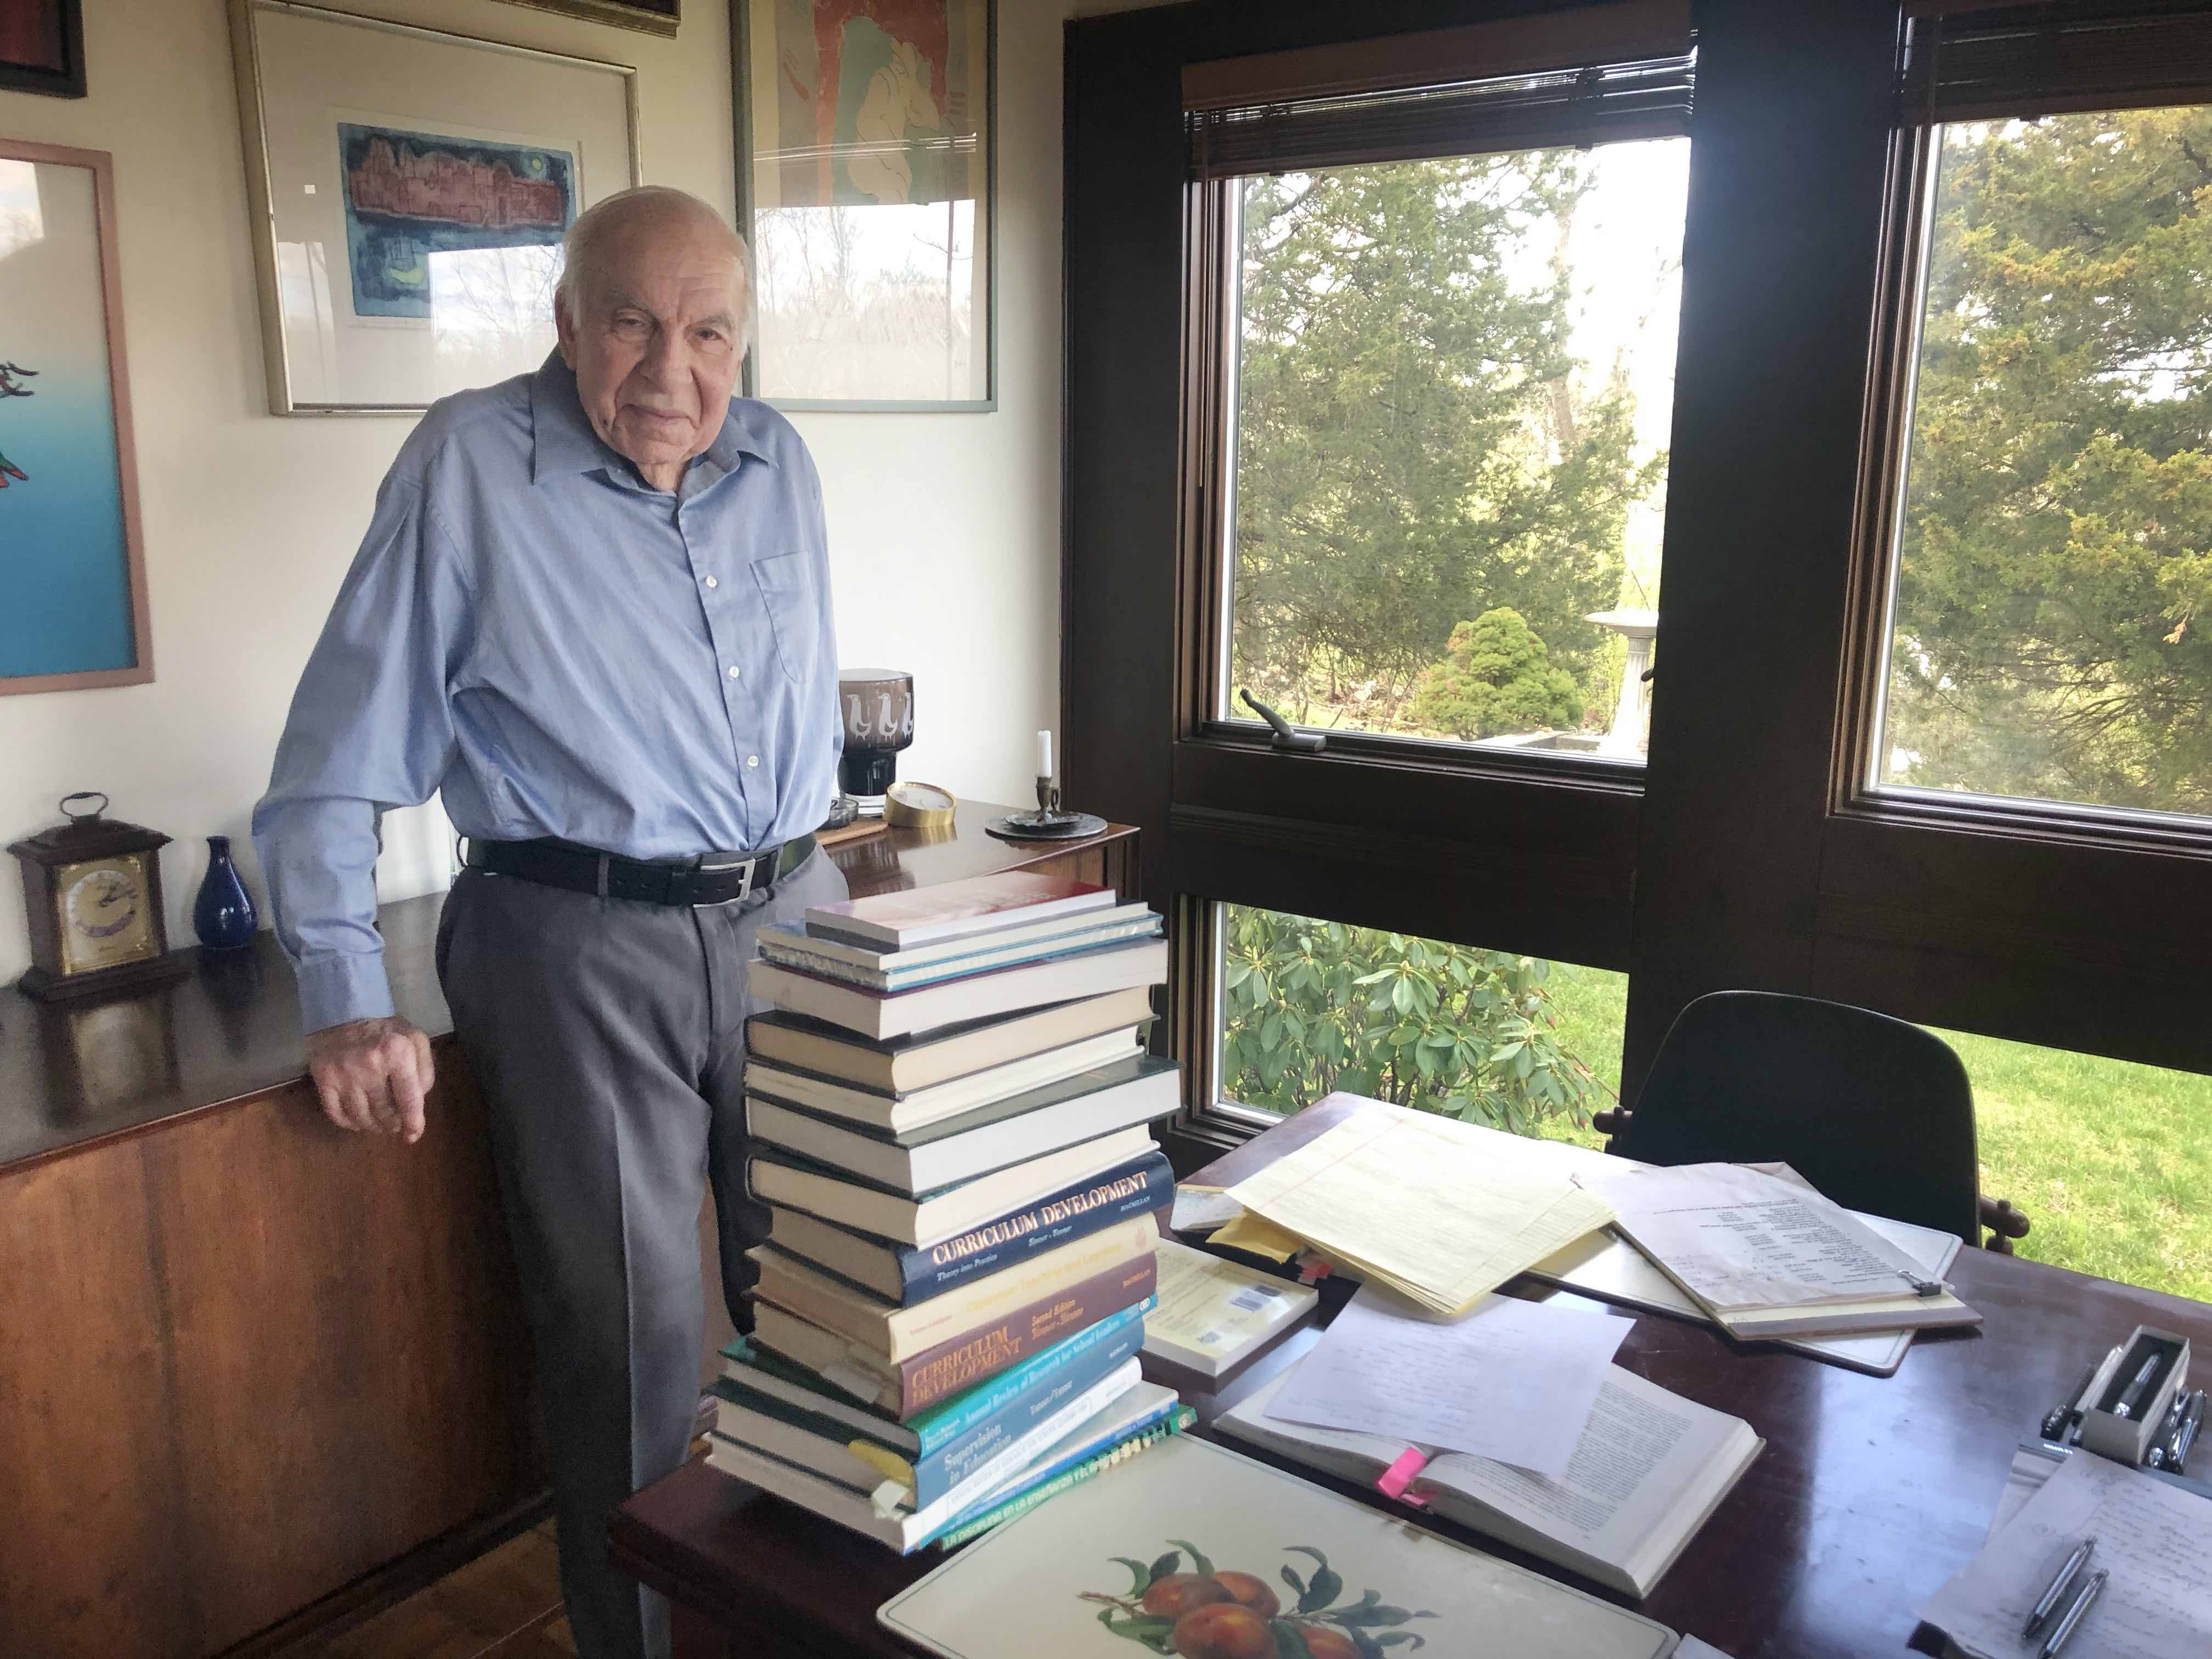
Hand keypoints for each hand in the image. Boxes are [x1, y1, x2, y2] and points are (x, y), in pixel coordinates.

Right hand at [304, 1016, 435, 1142]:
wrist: (342, 1012)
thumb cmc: (385, 1030)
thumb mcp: (415, 1040)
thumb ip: (424, 1070)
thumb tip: (418, 1104)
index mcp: (397, 1053)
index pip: (409, 1099)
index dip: (413, 1122)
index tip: (413, 1135)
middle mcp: (369, 1066)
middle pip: (384, 1113)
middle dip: (393, 1123)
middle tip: (395, 1122)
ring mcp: (343, 1074)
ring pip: (361, 1118)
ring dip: (373, 1126)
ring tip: (379, 1122)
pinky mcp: (323, 1080)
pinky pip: (337, 1115)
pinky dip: (350, 1123)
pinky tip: (358, 1119)